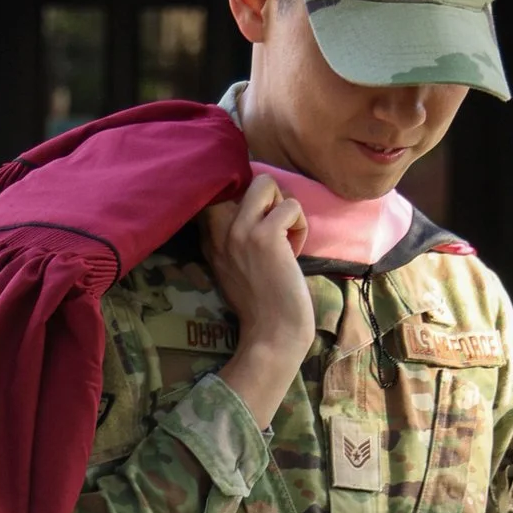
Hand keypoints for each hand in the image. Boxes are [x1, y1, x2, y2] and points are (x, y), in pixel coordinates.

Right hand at [204, 177, 314, 429]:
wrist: (273, 334)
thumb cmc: (264, 305)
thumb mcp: (235, 269)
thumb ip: (236, 240)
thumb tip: (261, 207)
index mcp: (210, 240)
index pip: (219, 192)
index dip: (247, 196)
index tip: (262, 219)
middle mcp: (219, 230)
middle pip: (244, 179)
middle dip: (270, 197)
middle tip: (278, 229)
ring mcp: (240, 230)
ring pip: (266, 182)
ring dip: (285, 208)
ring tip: (287, 239)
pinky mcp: (265, 236)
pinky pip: (291, 205)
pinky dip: (301, 225)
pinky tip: (295, 252)